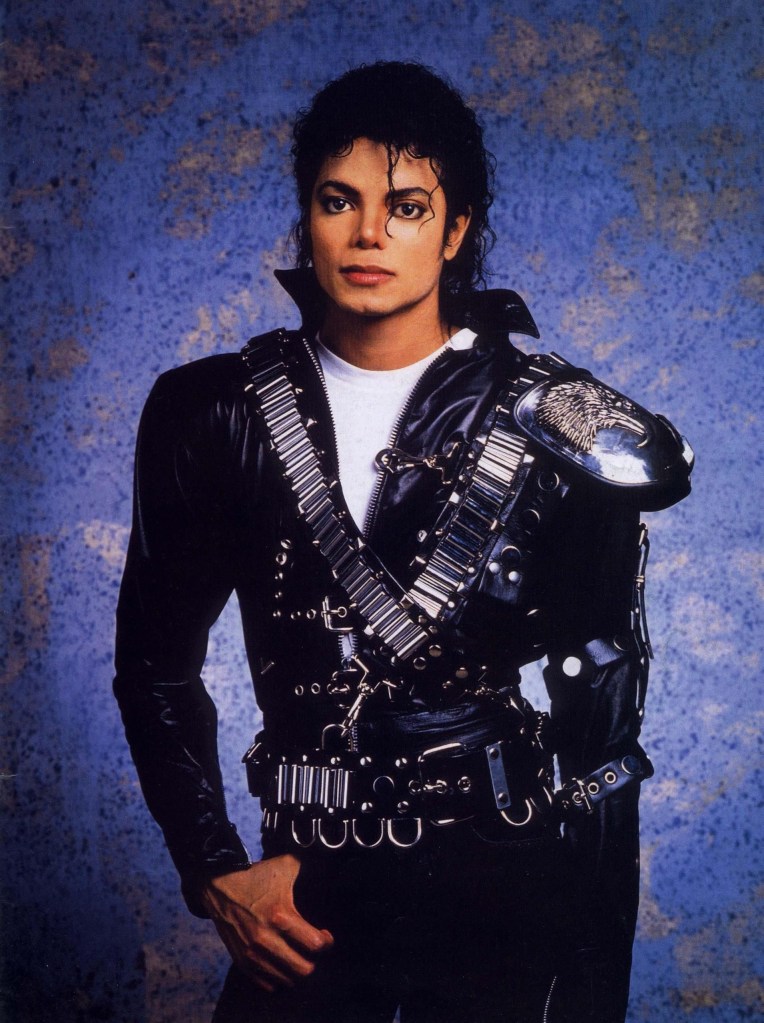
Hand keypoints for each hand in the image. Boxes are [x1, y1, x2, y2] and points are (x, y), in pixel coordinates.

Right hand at [200, 854, 333, 991]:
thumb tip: (325, 862)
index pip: (314, 945)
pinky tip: (281, 966)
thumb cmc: (256, 876)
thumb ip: (307, 867)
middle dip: (314, 962)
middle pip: (303, 970)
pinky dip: (278, 979)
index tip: (325, 936)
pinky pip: (266, 984)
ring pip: (286, 980)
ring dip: (296, 972)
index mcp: (281, 916)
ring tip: (298, 958)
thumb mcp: (285, 865)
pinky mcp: (241, 961)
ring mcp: (252, 954)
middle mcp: (266, 939)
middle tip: (312, 951)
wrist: (219, 885)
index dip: (326, 942)